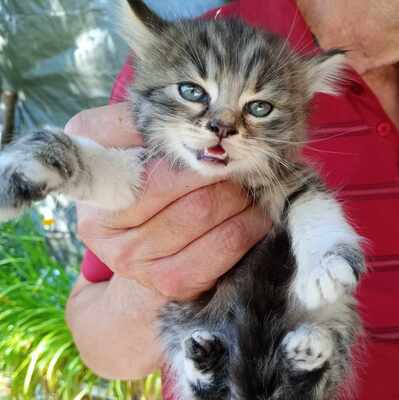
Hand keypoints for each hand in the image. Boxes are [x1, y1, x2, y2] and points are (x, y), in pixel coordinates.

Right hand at [65, 103, 271, 299]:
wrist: (141, 250)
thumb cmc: (146, 190)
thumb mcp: (136, 151)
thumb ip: (153, 124)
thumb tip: (203, 110)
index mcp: (89, 174)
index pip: (135, 135)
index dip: (179, 129)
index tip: (207, 130)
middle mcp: (99, 220)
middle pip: (177, 177)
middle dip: (218, 164)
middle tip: (238, 156)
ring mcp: (132, 257)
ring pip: (205, 208)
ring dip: (239, 191)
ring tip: (247, 182)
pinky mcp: (169, 281)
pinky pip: (226, 243)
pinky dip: (250, 222)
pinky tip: (253, 212)